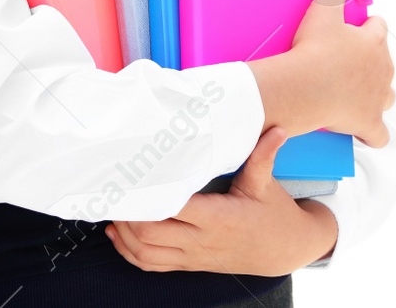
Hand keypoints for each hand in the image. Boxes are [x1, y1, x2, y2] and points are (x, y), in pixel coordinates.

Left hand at [105, 126, 336, 275]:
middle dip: (128, 213)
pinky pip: (153, 265)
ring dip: (124, 234)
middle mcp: (202, 241)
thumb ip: (264, 156)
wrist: (283, 250)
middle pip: (150, 233)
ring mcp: (193, 256)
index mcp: (218, 219)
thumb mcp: (266, 184)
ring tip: (112, 209)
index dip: (150, 195)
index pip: (173, 208)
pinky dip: (130, 252)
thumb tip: (278, 130)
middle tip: (115, 188)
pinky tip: (117, 235)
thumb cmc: (273, 213)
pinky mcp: (189, 264)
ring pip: (146, 253)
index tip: (133, 176)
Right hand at [250, 0, 395, 146]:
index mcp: (374, 42)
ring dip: (374, 93)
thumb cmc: (314, 49)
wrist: (304, 88)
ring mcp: (378, 99)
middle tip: (344, 62)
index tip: (354, 30)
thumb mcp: (323, 10)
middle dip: (370, 62)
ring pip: (386, 95)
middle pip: (384, 63)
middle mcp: (383, 70)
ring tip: (353, 92)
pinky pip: (379, 135)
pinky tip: (365, 133)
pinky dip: (374, 134)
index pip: (379, 29)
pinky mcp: (369, 124)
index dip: (367, 29)